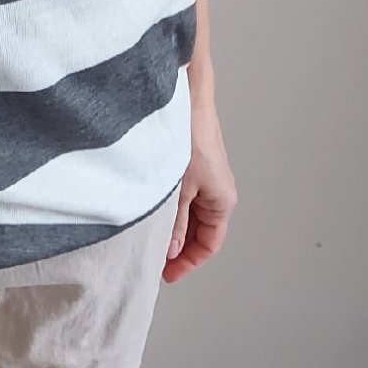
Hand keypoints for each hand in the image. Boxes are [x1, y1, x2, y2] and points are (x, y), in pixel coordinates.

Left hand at [162, 90, 237, 284]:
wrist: (184, 95)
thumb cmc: (189, 135)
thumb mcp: (178, 189)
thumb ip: (173, 223)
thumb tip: (168, 250)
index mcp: (222, 201)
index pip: (209, 244)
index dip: (187, 262)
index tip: (165, 273)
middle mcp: (216, 190)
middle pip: (198, 231)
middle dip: (176, 246)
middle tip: (150, 256)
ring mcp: (202, 176)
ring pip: (187, 213)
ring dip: (169, 225)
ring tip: (145, 233)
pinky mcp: (189, 163)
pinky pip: (179, 195)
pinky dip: (166, 206)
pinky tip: (146, 207)